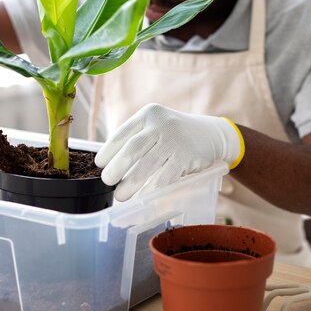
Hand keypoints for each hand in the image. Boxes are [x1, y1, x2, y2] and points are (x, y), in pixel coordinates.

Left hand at [95, 103, 243, 200]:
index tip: (99, 165)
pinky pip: (165, 177)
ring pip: (147, 165)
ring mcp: (175, 140)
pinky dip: (152, 189)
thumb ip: (136, 139)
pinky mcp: (187, 157)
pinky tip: (143, 196)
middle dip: (116, 168)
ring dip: (131, 184)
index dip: (108, 151)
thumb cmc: (174, 134)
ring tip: (121, 195)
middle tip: (107, 182)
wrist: (210, 133)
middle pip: (132, 149)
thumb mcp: (156, 126)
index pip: (122, 133)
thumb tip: (108, 165)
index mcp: (148, 114)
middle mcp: (161, 124)